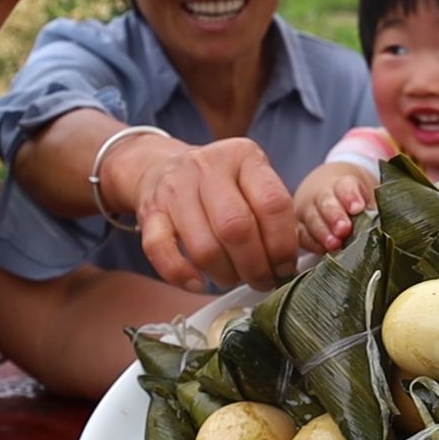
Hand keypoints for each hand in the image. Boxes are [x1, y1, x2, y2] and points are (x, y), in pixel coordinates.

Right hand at [129, 138, 299, 292]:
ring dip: (225, 275)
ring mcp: (174, 188)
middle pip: (237, 229)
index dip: (283, 245)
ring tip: (234, 279)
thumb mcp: (252, 180)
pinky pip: (161, 251)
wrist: (162, 167)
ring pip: (204, 247)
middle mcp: (207, 166)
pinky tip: (198, 283)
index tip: (285, 267)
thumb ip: (274, 213)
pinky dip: (181, 275)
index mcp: (243, 156)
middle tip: (263, 281)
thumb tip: (289, 263)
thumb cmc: (219, 184)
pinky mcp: (149, 212)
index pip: (273, 204)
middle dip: (255, 267)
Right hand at [294, 162, 376, 252]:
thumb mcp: (366, 201)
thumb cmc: (354, 202)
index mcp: (343, 184)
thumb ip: (374, 213)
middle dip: (335, 216)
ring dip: (322, 233)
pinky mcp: (298, 226)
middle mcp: (321, 194)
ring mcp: (307, 210)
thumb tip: (387, 228)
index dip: (351, 196)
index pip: (346, 186)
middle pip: (326, 202)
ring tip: (334, 244)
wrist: (327, 192)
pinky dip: (311, 243)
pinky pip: (301, 234)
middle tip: (344, 229)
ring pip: (311, 218)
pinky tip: (322, 251)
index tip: (358, 208)